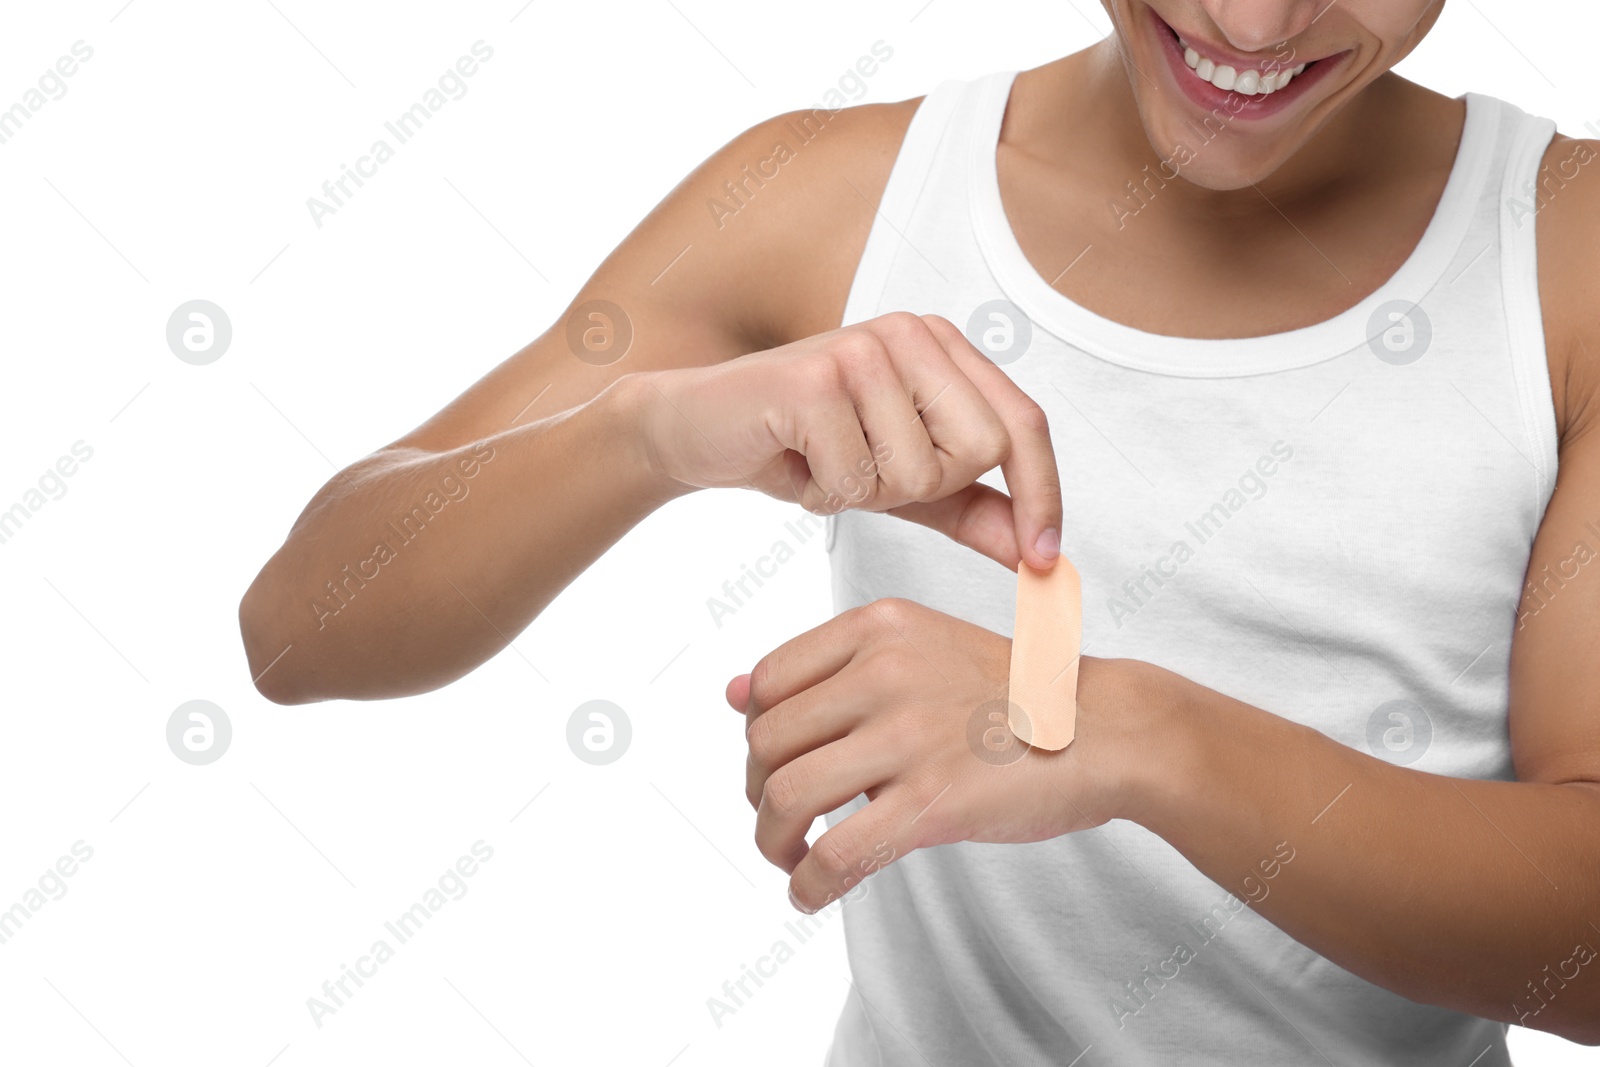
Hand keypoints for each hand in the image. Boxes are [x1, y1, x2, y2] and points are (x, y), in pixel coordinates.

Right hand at [638, 312, 1062, 570]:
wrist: (697, 429)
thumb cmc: (799, 446)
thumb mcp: (898, 483)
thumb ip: (971, 508)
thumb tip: (1037, 552)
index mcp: (941, 346)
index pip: (1022, 423)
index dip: (1041, 494)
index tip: (1045, 560)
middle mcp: (910, 333)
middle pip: (979, 449)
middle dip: (924, 490)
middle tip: (864, 474)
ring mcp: (862, 349)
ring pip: (915, 473)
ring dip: (862, 494)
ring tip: (821, 464)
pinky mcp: (814, 380)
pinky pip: (853, 480)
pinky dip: (821, 494)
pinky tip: (792, 463)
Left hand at [724, 597, 1143, 911]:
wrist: (1108, 729)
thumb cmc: (1011, 697)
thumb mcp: (919, 649)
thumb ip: (829, 669)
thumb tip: (731, 693)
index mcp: (879, 627)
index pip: (767, 681)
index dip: (758, 733)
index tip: (777, 764)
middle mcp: (885, 671)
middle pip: (766, 740)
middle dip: (759, 791)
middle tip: (783, 820)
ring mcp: (910, 735)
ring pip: (786, 794)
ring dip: (773, 839)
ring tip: (791, 858)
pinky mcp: (933, 800)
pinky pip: (836, 852)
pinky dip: (809, 883)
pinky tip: (813, 893)